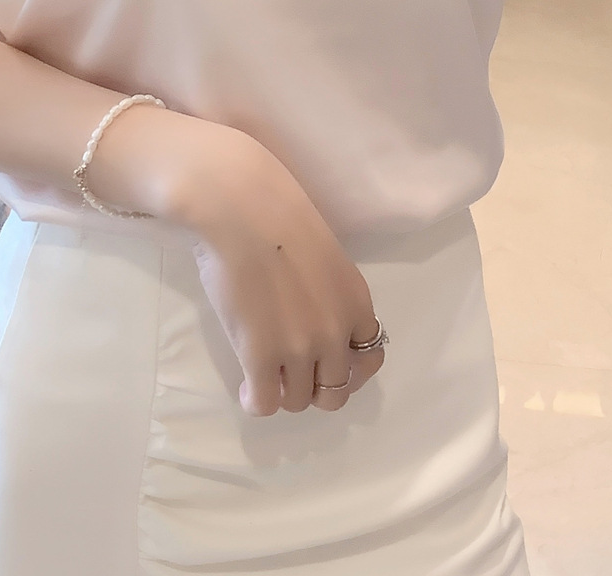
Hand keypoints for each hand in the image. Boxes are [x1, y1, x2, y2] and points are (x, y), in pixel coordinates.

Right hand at [87, 107, 384, 414]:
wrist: (241, 209)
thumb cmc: (276, 218)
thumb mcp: (326, 259)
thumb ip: (330, 296)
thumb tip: (314, 319)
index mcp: (356, 303)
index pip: (370, 359)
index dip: (348, 369)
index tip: (326, 363)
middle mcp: (336, 332)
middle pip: (334, 391)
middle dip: (313, 386)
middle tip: (289, 371)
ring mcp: (300, 348)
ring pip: (299, 401)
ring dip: (282, 392)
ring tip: (263, 375)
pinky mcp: (261, 356)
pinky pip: (265, 403)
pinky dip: (256, 401)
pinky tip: (247, 389)